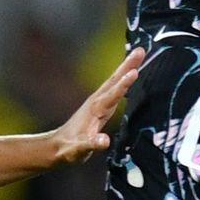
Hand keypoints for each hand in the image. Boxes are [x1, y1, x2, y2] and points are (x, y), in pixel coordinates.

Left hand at [51, 47, 144, 163]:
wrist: (58, 146)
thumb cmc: (69, 149)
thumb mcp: (79, 150)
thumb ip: (91, 144)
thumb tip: (104, 141)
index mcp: (95, 110)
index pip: (112, 95)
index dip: (123, 85)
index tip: (134, 72)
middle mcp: (97, 102)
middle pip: (114, 80)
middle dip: (127, 65)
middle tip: (141, 50)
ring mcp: (98, 102)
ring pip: (115, 81)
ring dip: (127, 67)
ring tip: (139, 53)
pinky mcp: (101, 105)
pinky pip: (115, 87)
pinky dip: (123, 77)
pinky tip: (130, 72)